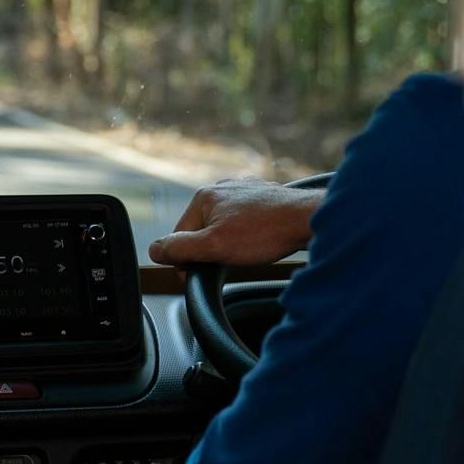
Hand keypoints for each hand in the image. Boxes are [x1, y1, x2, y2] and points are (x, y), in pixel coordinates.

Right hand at [148, 177, 320, 267]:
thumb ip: (179, 248)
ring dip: (230, 243)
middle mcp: (222, 188)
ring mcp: (244, 191)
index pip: (179, 236)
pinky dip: (248, 235)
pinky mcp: (264, 198)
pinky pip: (245, 222)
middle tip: (228, 263)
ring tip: (248, 253)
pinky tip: (260, 242)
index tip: (198, 275)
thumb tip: (155, 250)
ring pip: (224, 226)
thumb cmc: (265, 233)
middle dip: (210, 250)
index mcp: (204, 197)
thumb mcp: (213, 247)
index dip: (185, 260)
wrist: (308, 220)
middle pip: (201, 230)